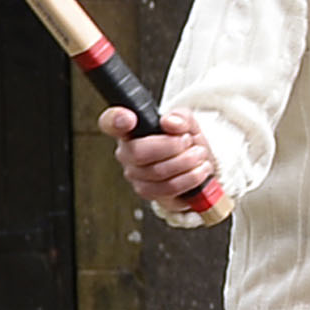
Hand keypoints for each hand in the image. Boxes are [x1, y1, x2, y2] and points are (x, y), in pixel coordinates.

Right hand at [100, 105, 217, 210]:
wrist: (199, 166)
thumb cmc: (186, 142)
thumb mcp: (188, 123)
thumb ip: (181, 117)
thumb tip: (170, 122)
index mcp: (131, 129)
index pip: (111, 122)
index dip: (115, 119)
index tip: (129, 119)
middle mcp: (127, 152)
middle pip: (138, 151)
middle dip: (172, 146)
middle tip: (188, 141)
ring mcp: (135, 174)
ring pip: (158, 172)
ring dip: (187, 162)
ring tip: (198, 155)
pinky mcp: (147, 192)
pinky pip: (168, 188)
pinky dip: (190, 178)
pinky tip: (199, 170)